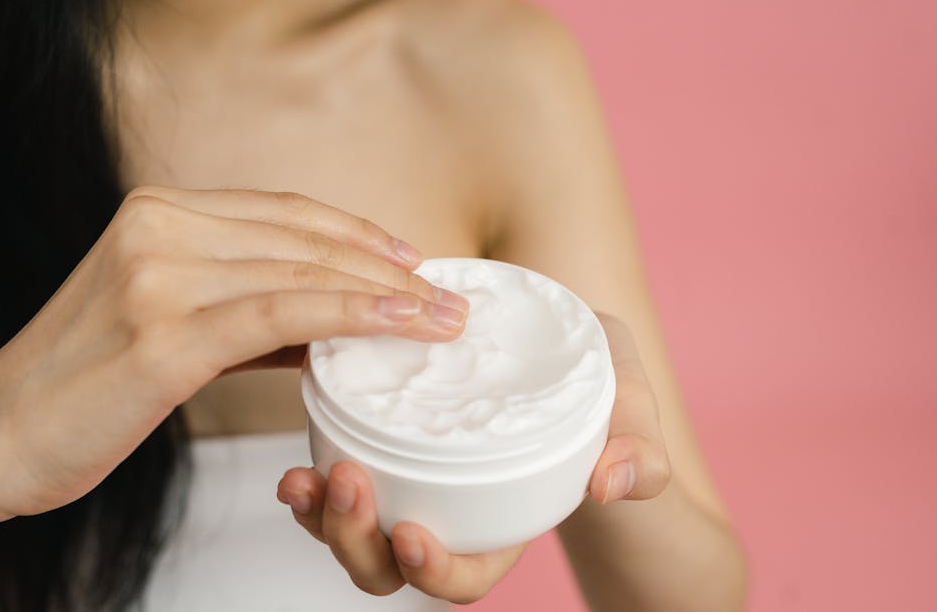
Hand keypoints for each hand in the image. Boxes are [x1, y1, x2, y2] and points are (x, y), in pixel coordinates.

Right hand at [0, 187, 467, 546]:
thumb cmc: (80, 388)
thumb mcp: (166, 325)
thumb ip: (243, 310)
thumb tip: (327, 320)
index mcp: (157, 212)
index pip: (285, 212)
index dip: (358, 234)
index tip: (412, 262)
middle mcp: (158, 226)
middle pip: (303, 237)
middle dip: (387, 267)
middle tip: (446, 297)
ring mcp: (157, 273)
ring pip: (302, 270)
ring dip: (384, 295)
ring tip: (440, 319)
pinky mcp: (163, 331)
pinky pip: (280, 313)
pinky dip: (348, 315)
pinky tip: (395, 326)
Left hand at [275, 314, 668, 603]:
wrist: (568, 363)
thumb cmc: (603, 395)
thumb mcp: (633, 412)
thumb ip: (637, 449)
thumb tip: (612, 479)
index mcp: (507, 524)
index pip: (465, 574)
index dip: (434, 570)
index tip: (412, 535)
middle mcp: (451, 518)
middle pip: (387, 565)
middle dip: (355, 541)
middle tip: (346, 483)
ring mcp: (412, 489)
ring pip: (350, 532)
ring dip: (320, 515)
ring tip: (301, 479)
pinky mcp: (385, 451)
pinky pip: (340, 482)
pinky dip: (314, 481)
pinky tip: (299, 459)